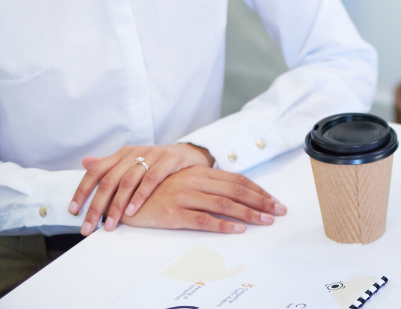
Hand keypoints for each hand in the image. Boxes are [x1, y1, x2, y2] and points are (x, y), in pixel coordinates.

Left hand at [70, 142, 214, 234]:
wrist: (191, 153)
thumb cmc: (159, 163)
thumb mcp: (133, 162)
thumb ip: (110, 164)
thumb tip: (85, 162)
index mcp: (122, 154)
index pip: (95, 172)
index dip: (82, 191)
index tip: (73, 211)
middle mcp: (134, 153)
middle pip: (108, 181)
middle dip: (96, 207)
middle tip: (88, 227)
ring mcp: (152, 154)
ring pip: (127, 181)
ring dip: (116, 206)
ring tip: (110, 225)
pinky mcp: (170, 158)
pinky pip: (151, 179)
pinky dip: (140, 195)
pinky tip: (132, 210)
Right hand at [120, 166, 288, 233]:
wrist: (121, 194)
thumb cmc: (154, 189)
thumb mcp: (183, 181)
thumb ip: (205, 184)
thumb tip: (233, 193)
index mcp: (199, 172)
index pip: (236, 180)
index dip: (258, 190)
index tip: (273, 200)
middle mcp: (195, 181)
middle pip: (236, 191)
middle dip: (261, 201)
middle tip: (279, 212)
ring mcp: (185, 196)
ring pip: (224, 204)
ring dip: (249, 213)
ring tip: (266, 221)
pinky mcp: (173, 213)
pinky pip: (203, 219)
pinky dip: (223, 224)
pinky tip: (237, 229)